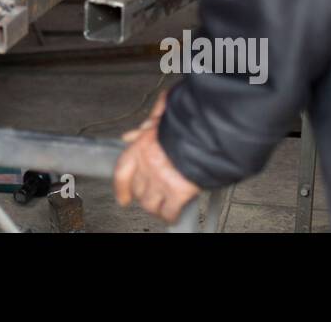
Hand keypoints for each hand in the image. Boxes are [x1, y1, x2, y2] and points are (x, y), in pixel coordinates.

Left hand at [112, 90, 200, 222]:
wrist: (209, 131)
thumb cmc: (191, 120)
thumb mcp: (165, 114)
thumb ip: (150, 122)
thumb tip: (136, 132)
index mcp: (142, 144)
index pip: (123, 169)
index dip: (121, 186)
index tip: (122, 196)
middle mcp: (148, 164)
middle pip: (137, 189)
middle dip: (143, 194)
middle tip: (151, 196)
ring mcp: (161, 180)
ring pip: (149, 204)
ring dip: (155, 208)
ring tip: (161, 208)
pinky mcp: (177, 192)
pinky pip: (169, 212)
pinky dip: (170, 216)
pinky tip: (174, 215)